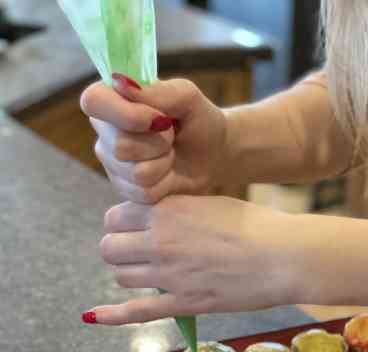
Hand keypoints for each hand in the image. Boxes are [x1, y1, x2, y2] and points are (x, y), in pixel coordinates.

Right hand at [80, 74, 228, 203]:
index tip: (158, 118)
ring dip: (164, 163)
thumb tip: (121, 83)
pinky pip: (144, 193)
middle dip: (158, 142)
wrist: (213, 156)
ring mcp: (112, 162)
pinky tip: (169, 171)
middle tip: (172, 134)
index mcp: (111, 98)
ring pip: (135, 172)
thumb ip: (158, 90)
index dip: (126, 114)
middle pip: (120, 145)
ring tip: (171, 152)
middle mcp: (104, 130)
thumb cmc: (198, 120)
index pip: (93, 101)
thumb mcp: (187, 97)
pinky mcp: (125, 188)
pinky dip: (166, 183)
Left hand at [88, 196, 303, 323]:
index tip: (138, 227)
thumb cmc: (259, 227)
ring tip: (150, 273)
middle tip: (139, 252)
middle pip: (110, 247)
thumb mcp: (212, 203)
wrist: (285, 256)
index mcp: (168, 210)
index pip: (116, 216)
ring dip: (130, 274)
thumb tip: (159, 219)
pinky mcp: (184, 302)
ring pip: (121, 276)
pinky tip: (93, 316)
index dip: (124, 223)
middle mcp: (160, 240)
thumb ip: (179, 210)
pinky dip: (111, 315)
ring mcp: (170, 274)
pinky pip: (137, 311)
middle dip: (120, 248)